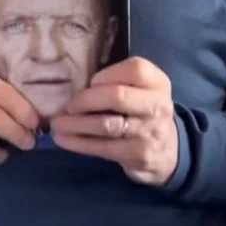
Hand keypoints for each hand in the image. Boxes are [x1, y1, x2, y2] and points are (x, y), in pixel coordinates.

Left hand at [50, 56, 178, 186]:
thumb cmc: (143, 112)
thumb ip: (119, 82)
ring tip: (56, 124)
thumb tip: (77, 83)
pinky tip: (63, 139)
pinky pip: (104, 147)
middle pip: (118, 96)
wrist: (169, 151)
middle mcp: (158, 105)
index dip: (106, 75)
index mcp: (157, 82)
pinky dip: (79, 143)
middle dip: (86, 100)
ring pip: (107, 125)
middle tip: (66, 105)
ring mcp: (149, 132)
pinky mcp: (139, 155)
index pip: (135, 69)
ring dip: (76, 124)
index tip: (89, 82)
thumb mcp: (142, 91)